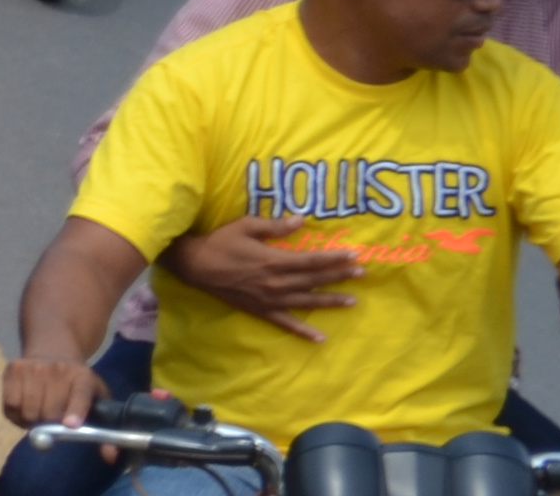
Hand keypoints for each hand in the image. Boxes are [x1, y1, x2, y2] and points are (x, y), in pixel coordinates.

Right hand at [0, 352, 109, 430]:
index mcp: (83, 377)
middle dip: (50, 426)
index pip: (80, 395)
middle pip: (49, 411)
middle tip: (52, 425)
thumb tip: (110, 457)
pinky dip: (16, 415)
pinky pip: (10, 404)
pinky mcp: (13, 369)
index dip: (75, 410)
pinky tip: (24, 409)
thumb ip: (105, 431)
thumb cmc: (77, 384)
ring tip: (38, 416)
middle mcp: (58, 369)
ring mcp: (33, 367)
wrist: (52, 350)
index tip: (71, 425)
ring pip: (28, 411)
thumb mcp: (96, 399)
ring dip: (32, 422)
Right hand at [163, 215, 356, 340]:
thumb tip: (301, 220)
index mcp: (275, 261)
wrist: (197, 266)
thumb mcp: (245, 226)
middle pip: (314, 280)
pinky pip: (287, 323)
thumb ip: (274, 226)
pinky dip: (303, 332)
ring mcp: (271, 299)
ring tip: (352, 301)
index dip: (334, 258)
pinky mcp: (262, 311)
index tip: (354, 255)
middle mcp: (278, 282)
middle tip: (362, 274)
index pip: (312, 260)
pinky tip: (320, 338)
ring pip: (308, 301)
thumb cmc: (221, 242)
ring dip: (331, 301)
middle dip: (339, 276)